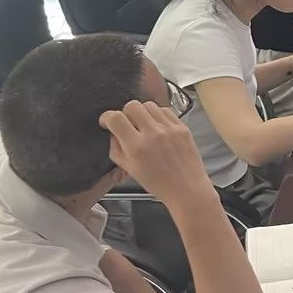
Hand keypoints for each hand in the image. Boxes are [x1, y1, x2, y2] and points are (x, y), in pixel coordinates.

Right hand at [98, 101, 213, 208]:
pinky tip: (157, 126)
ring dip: (142, 112)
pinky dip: (157, 115)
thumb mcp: (129, 168)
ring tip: (143, 125)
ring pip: (149, 105)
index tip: (107, 122)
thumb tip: (113, 132)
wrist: (186, 187)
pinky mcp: (182, 126)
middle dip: (125, 112)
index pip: (116, 118)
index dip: (107, 117)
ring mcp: (170, 128)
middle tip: (126, 123)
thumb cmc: (157, 182)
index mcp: (136, 146)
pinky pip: (165, 110)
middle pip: (132, 105)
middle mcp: (153, 133)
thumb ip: (116, 148)